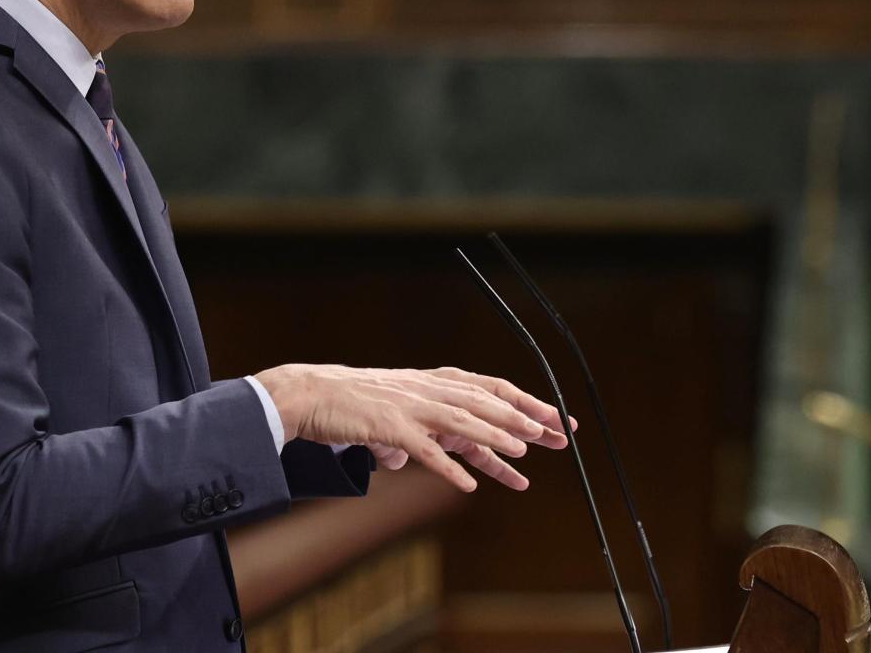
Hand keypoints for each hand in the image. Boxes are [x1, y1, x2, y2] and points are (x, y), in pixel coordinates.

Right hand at [253, 364, 571, 491]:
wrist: (311, 394)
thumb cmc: (350, 405)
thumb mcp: (391, 418)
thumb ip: (404, 438)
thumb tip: (407, 462)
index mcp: (434, 385)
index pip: (491, 390)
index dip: (526, 404)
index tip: (557, 418)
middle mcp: (429, 391)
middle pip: (487, 403)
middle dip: (525, 419)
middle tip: (560, 435)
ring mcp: (411, 408)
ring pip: (463, 420)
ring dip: (495, 436)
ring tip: (524, 452)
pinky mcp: (390, 427)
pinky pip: (425, 450)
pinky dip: (447, 467)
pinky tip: (467, 486)